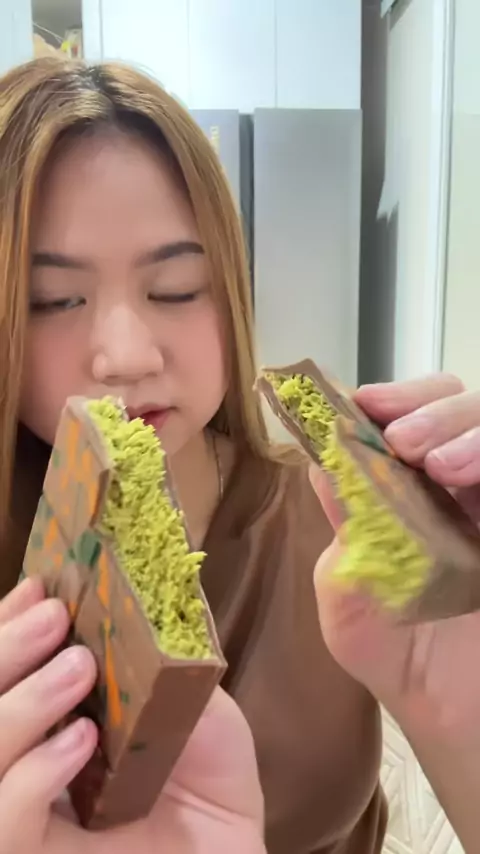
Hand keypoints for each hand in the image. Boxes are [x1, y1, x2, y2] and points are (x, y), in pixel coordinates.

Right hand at [0, 578, 263, 853]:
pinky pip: (6, 826)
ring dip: (17, 706)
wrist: (234, 842)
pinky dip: (33, 775)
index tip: (39, 587)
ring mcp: (26, 813)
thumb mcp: (186, 689)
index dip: (5, 626)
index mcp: (48, 714)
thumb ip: (150, 646)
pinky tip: (81, 741)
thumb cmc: (207, 767)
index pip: (2, 670)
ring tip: (79, 668)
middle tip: (52, 617)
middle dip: (3, 651)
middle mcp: (24, 758)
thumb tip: (126, 583)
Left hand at [310, 373, 479, 746]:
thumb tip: (321, 458)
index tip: (366, 404)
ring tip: (437, 463)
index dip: (389, 398)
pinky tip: (463, 477)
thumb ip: (341, 520)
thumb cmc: (391, 647)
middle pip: (457, 402)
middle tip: (402, 436)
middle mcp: (456, 479)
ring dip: (464, 426)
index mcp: (406, 483)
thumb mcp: (347, 583)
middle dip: (430, 407)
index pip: (404, 412)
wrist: (445, 708)